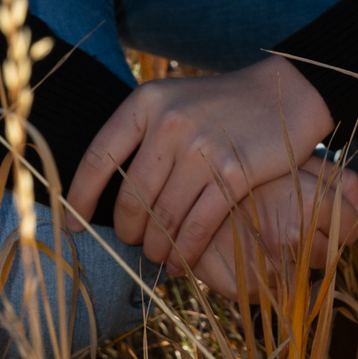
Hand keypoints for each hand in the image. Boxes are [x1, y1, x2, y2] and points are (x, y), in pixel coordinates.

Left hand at [64, 56, 357, 276]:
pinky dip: (184, 252)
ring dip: (157, 247)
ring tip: (158, 256)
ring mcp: (201, 148)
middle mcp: (169, 123)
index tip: (72, 224)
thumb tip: (106, 191)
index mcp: (146, 103)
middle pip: (132, 196)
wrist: (285, 95)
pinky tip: (181, 263)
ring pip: (163, 217)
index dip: (80, 196)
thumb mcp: (174, 102)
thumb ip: (142, 137)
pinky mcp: (234, 172)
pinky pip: (196, 226)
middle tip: (134, 242)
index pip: (99, 157)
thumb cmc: (223, 105)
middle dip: (128, 230)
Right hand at [191, 154, 357, 296]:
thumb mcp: (292, 160)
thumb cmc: (244, 171)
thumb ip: (337, 181)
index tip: (321, 216)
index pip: (353, 229)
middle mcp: (295, 236)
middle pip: (329, 253)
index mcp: (310, 202)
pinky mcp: (250, 288)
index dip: (342, 223)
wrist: (182, 192)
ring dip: (292, 261)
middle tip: (283, 221)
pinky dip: (267, 278)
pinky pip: (278, 292)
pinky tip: (249, 254)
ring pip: (305, 275)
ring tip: (264, 235)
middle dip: (314, 241)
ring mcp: (272, 266)